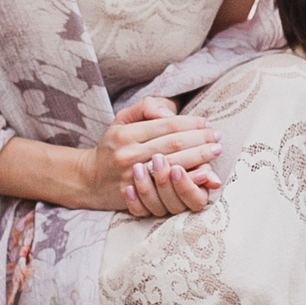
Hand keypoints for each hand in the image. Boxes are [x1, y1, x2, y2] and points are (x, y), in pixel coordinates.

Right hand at [89, 95, 221, 216]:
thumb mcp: (123, 119)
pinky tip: (203, 174)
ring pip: (173, 165)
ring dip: (199, 158)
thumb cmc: (113, 145)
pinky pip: (166, 188)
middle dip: (200, 140)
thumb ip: (146, 107)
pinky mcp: (135, 197)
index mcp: (126, 133)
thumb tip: (170, 113)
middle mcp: (128, 154)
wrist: (89, 179)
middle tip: (217, 138)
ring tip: (214, 151)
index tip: (207, 124)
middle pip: (173, 145)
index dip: (191, 124)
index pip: (167, 125)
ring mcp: (131, 177)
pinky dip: (187, 180)